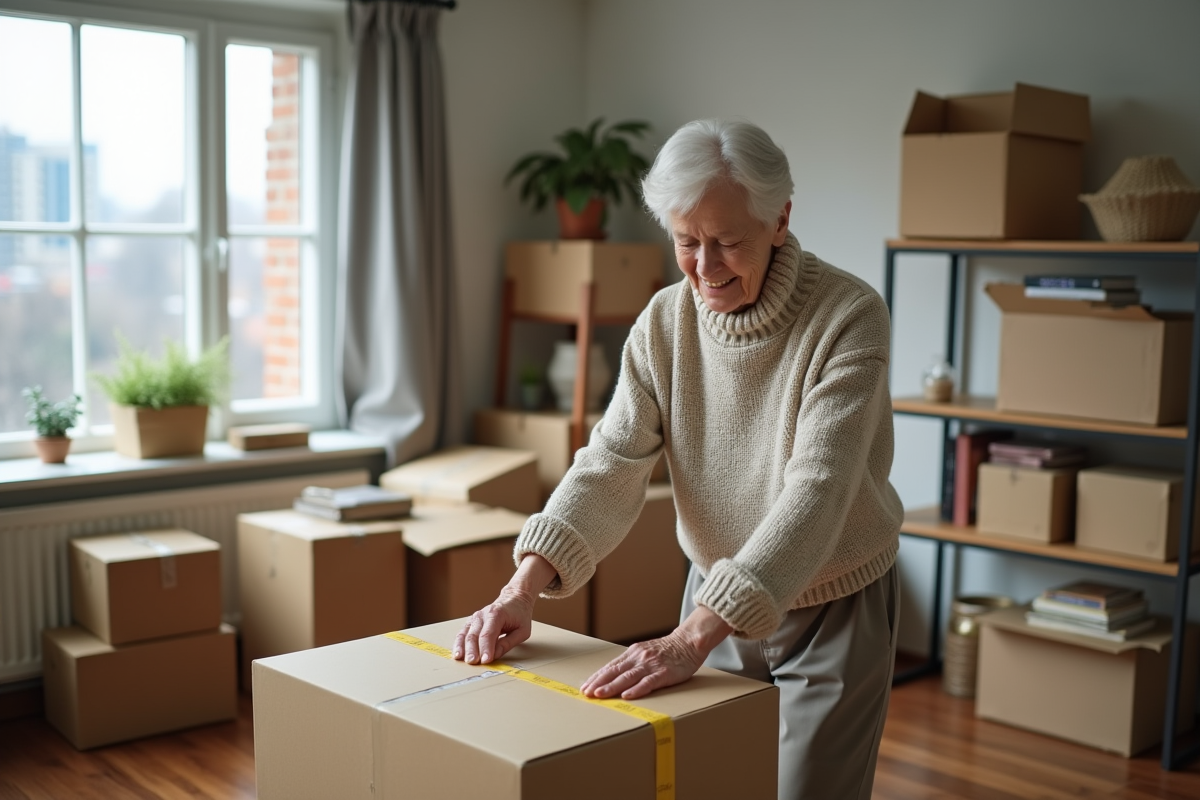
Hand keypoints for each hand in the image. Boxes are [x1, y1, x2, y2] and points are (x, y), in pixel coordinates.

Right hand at [453, 553, 557, 664]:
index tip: (485, 660)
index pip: (489, 634)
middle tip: (473, 662)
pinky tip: (457, 653)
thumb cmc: (519, 615)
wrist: (514, 599)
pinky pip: (462, 633)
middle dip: (473, 650)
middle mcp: (483, 615)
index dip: (486, 648)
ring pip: (466, 634)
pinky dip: (458, 643)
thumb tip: (495, 655)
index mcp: (497, 614)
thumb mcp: (522, 631)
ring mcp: (475, 618)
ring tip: (461, 659)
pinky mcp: (471, 622)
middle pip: (475, 634)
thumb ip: (508, 643)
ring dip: (463, 647)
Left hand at [581, 631, 704, 700]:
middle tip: (586, 693)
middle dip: (599, 683)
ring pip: (628, 677)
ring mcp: (651, 665)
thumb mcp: (645, 652)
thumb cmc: (666, 651)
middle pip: (615, 671)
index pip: (610, 667)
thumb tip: (613, 676)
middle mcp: (639, 657)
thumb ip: (631, 663)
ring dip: (612, 686)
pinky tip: (627, 695)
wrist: (688, 642)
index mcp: (632, 653)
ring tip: (600, 695)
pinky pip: (648, 682)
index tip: (585, 686)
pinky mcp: (664, 673)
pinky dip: (636, 689)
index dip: (597, 677)